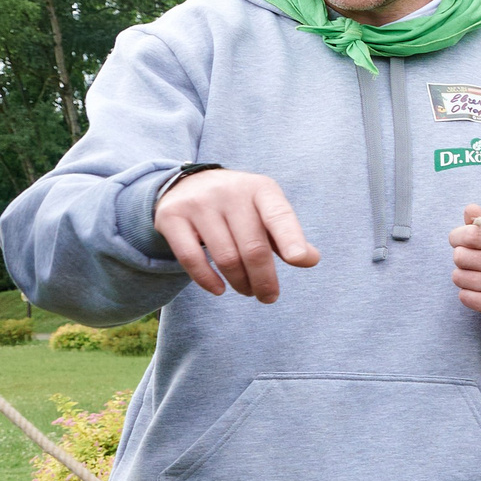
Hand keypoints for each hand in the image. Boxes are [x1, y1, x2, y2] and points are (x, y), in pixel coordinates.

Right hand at [152, 168, 318, 301]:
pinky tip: (219, 290)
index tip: (300, 260)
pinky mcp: (171, 217)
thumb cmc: (240, 207)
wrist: (189, 184)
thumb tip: (310, 259)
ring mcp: (198, 203)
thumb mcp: (266, 212)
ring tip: (247, 291)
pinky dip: (207, 280)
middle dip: (264, 280)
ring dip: (240, 283)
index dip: (291, 239)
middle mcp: (229, 192)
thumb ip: (287, 236)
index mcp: (261, 189)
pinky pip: (191, 258)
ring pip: (225, 257)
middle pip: (253, 248)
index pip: (279, 216)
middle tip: (269, 297)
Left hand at [448, 204, 480, 329]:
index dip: (457, 237)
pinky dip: (468, 295)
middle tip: (471, 264)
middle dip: (460, 260)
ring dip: (463, 279)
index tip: (458, 242)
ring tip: (476, 279)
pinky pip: (465, 296)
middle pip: (461, 256)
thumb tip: (470, 208)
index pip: (472, 234)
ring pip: (459, 277)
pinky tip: (480, 293)